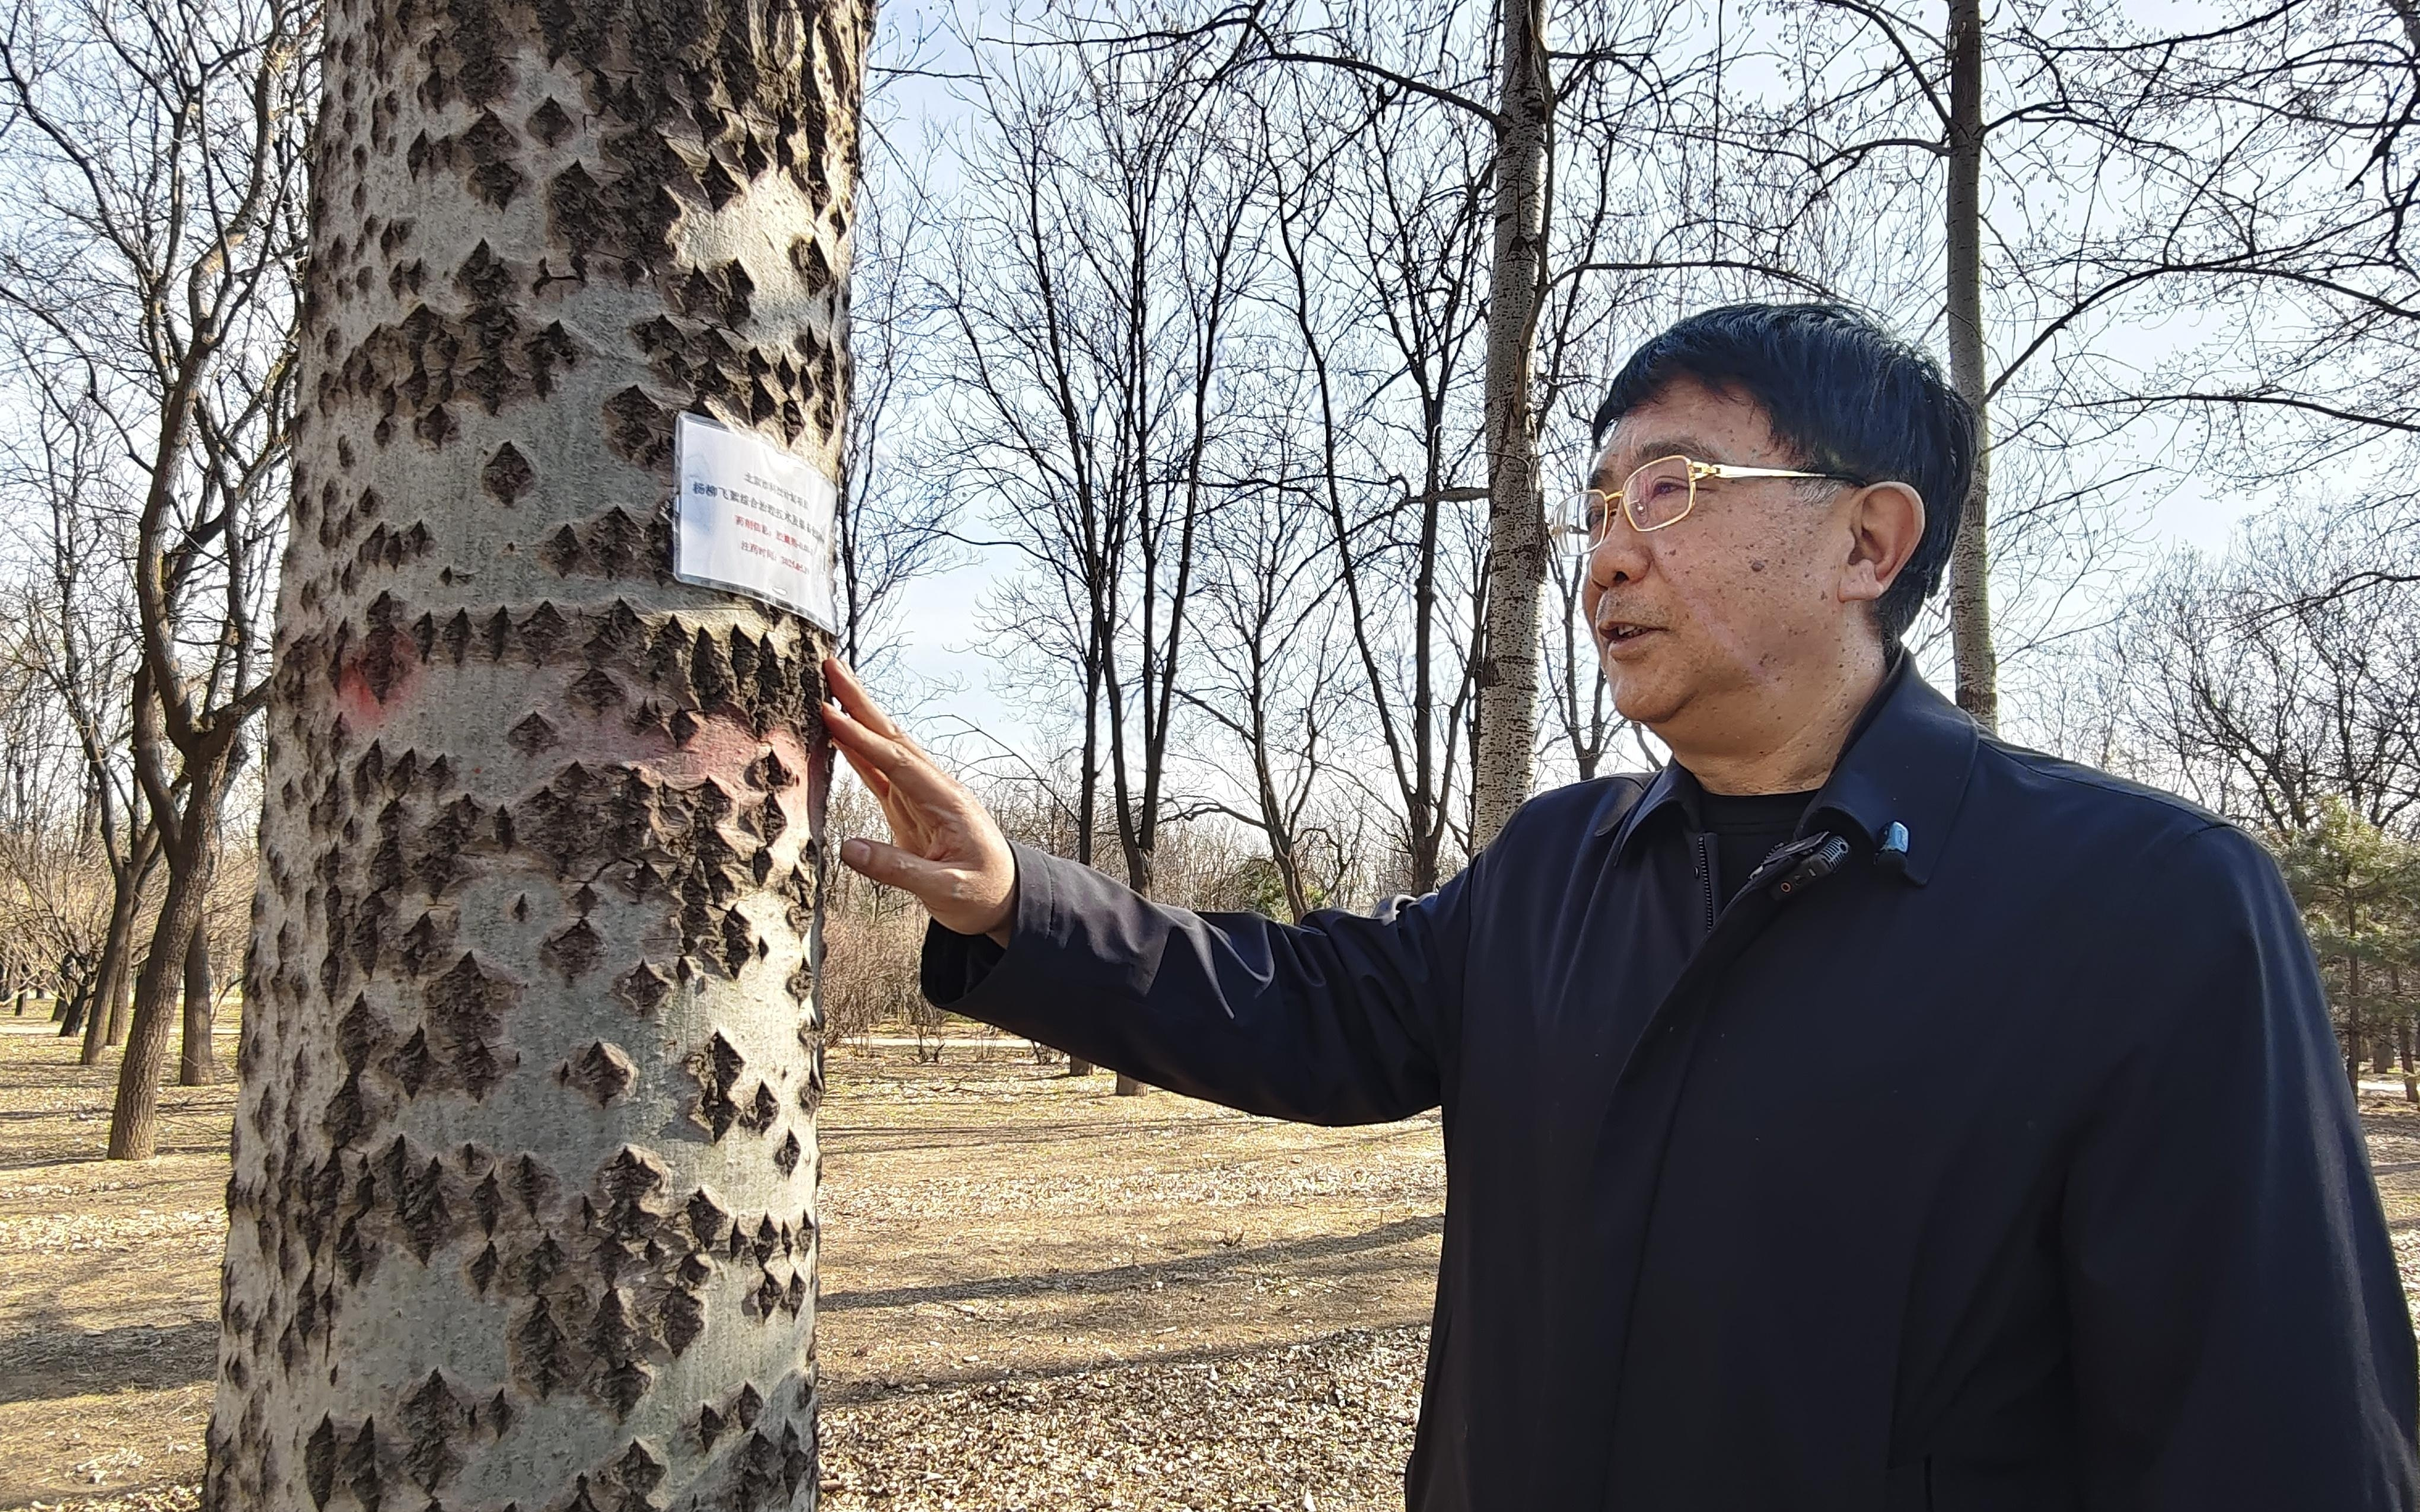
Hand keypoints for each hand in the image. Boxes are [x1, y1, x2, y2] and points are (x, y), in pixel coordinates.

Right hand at [820, 657, 1018, 944]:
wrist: (1007, 901)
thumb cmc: (983, 895)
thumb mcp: (945, 891)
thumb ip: (897, 870)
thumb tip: (847, 849)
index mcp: (947, 803)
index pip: (898, 762)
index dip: (861, 739)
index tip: (830, 713)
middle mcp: (934, 791)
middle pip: (892, 739)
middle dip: (861, 703)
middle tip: (831, 666)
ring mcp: (921, 798)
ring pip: (884, 751)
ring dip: (857, 719)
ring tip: (830, 689)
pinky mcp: (911, 811)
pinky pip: (880, 775)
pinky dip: (858, 752)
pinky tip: (840, 734)